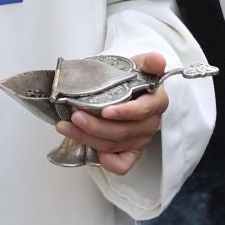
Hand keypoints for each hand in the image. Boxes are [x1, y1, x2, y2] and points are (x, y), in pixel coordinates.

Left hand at [55, 51, 168, 175]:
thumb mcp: (138, 64)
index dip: (125, 112)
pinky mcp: (131, 151)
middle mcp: (150, 123)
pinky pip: (122, 165)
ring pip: (115, 146)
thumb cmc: (130, 77)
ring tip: (66, 126)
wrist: (125, 86)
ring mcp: (141, 139)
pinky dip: (107, 161)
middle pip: (124, 131)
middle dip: (96, 126)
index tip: (105, 110)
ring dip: (88, 138)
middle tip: (74, 116)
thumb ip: (149, 61)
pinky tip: (90, 150)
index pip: (144, 111)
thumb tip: (157, 60)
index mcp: (156, 101)